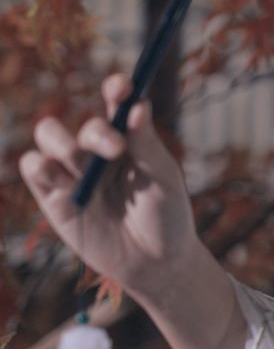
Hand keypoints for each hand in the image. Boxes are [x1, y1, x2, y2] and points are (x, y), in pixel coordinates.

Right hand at [19, 74, 200, 298]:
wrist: (154, 262)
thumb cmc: (167, 215)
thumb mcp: (163, 178)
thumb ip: (146, 144)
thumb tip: (138, 105)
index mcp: (130, 138)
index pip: (117, 102)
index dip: (116, 88)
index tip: (120, 86)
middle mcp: (99, 150)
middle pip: (83, 121)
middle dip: (96, 130)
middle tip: (115, 150)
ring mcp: (74, 172)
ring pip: (50, 135)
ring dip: (66, 145)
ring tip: (86, 170)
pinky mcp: (53, 197)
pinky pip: (32, 166)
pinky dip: (40, 165)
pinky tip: (61, 179)